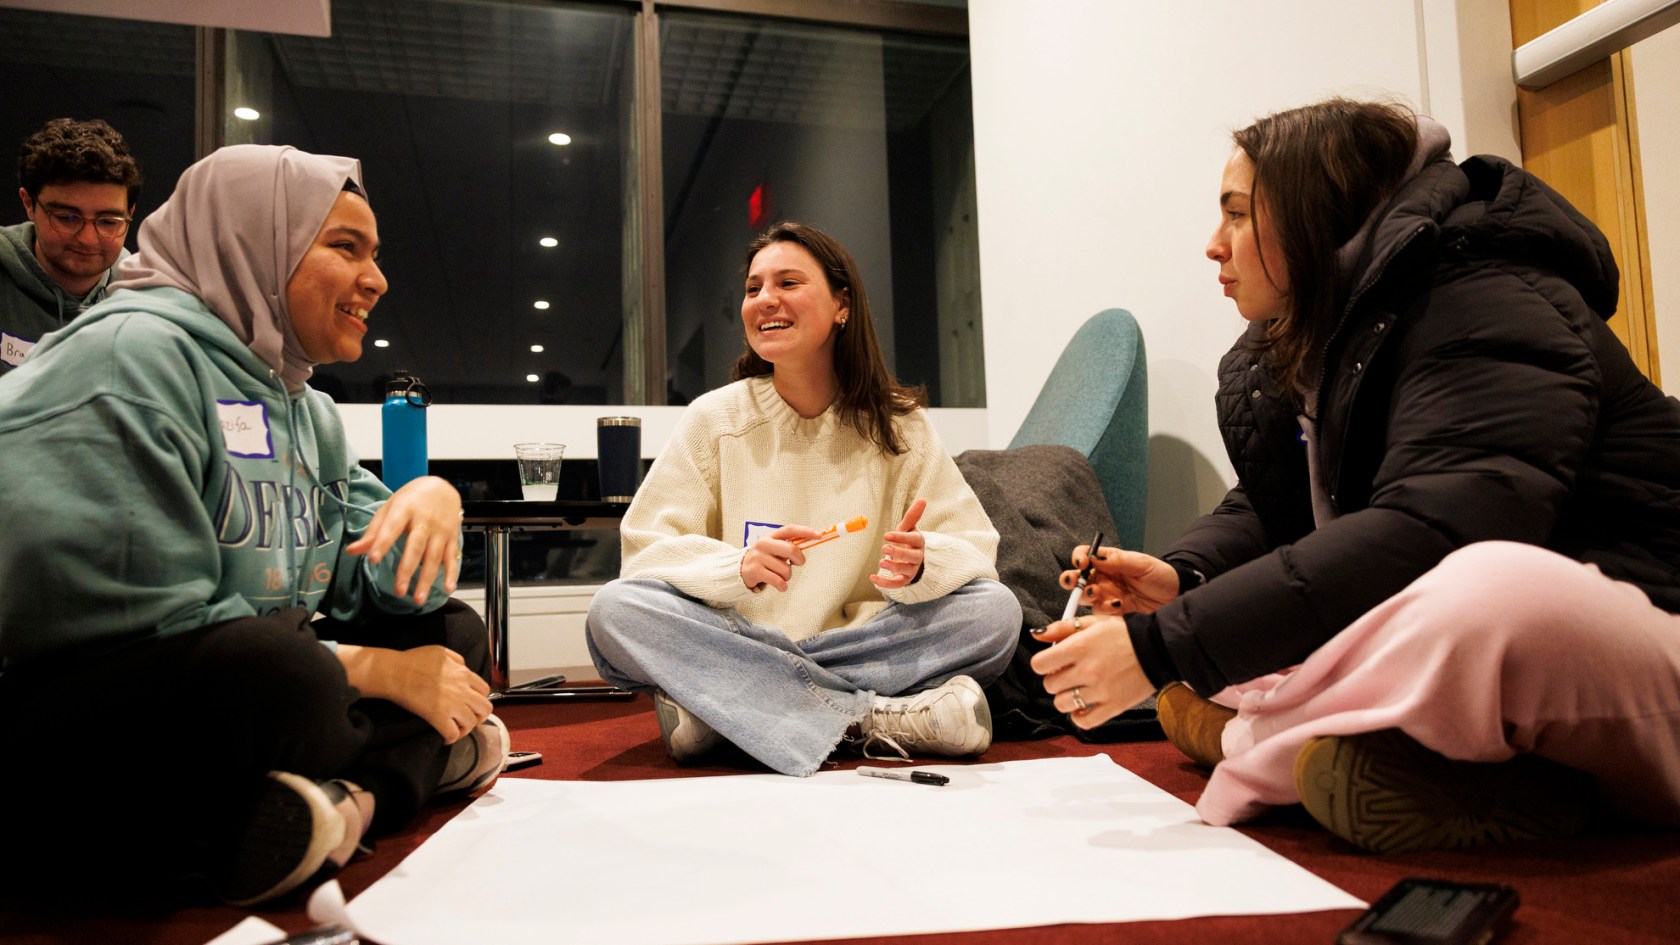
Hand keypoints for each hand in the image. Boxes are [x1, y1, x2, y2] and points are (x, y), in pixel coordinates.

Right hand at [337, 643, 492, 742]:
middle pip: (485, 709)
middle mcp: (462, 690)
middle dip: (479, 716)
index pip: (485, 690)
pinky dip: (451, 738)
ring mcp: (451, 705)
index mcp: (464, 674)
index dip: (480, 699)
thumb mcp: (441, 651)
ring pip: (471, 723)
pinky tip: (445, 737)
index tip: (472, 704)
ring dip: (465, 729)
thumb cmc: (414, 660)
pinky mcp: (438, 717)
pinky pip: (453, 734)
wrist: (395, 672)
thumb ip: (458, 660)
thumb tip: (464, 669)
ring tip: (456, 728)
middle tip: (469, 719)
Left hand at [345, 476, 462, 604]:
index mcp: (405, 509)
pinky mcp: (453, 536)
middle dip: (407, 570)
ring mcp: (441, 529)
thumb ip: (373, 532)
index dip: (383, 543)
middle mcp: (425, 520)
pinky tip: (448, 588)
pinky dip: (451, 573)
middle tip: (398, 591)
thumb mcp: (389, 509)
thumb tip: (352, 551)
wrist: (442, 487)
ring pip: (434, 556)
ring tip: (417, 599)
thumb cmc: (410, 500)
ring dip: (427, 579)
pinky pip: (452, 557)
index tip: (373, 560)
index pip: (392, 527)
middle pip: (416, 547)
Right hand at [741, 523, 823, 591]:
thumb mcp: (774, 549)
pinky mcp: (755, 571)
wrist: (740, 570)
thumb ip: (788, 547)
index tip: (819, 535)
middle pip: (791, 549)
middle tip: (798, 563)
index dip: (805, 531)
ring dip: (788, 576)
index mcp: (771, 536)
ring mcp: (758, 557)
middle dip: (799, 559)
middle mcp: (764, 544)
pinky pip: (778, 581)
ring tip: (781, 576)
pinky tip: (780, 585)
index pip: (790, 530)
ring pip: (786, 569)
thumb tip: (809, 544)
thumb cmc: (764, 560)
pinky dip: (783, 586)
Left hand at [870, 498, 926, 588]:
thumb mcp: (908, 528)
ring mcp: (911, 569)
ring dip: (894, 567)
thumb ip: (913, 516)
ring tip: (881, 562)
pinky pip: (897, 584)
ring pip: (906, 570)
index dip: (901, 537)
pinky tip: (873, 578)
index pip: (914, 539)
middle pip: (912, 556)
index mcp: (918, 542)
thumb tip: (923, 499)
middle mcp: (917, 557)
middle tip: (885, 548)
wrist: (910, 559)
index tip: (886, 535)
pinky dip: (885, 583)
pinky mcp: (905, 580)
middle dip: (899, 553)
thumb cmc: (907, 541)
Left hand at [1029, 614, 1154, 728]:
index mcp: (1079, 647)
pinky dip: (1079, 716)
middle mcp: (1087, 670)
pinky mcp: (1113, 707)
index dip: (1044, 663)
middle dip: (1056, 679)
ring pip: (1062, 704)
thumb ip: (1061, 628)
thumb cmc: (1125, 634)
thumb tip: (1036, 634)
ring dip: (1065, 697)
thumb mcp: (1093, 623)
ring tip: (1078, 688)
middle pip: (1049, 685)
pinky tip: (1084, 705)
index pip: (1040, 664)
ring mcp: (1100, 691)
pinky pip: (1084, 721)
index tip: (1054, 662)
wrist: (1158, 648)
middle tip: (1070, 673)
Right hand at [1062, 543, 1179, 614]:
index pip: (1084, 555)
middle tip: (1076, 582)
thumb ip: (1118, 559)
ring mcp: (1106, 597)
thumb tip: (1095, 555)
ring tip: (1098, 593)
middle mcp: (1103, 580)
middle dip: (1071, 580)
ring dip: (1086, 595)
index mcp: (1108, 563)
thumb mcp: (1142, 564)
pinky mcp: (1112, 615)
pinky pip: (1099, 614)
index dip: (1079, 558)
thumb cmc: (1161, 576)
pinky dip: (1104, 610)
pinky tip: (1117, 605)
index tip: (1082, 562)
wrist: (1176, 598)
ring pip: (1084, 597)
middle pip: (1076, 579)